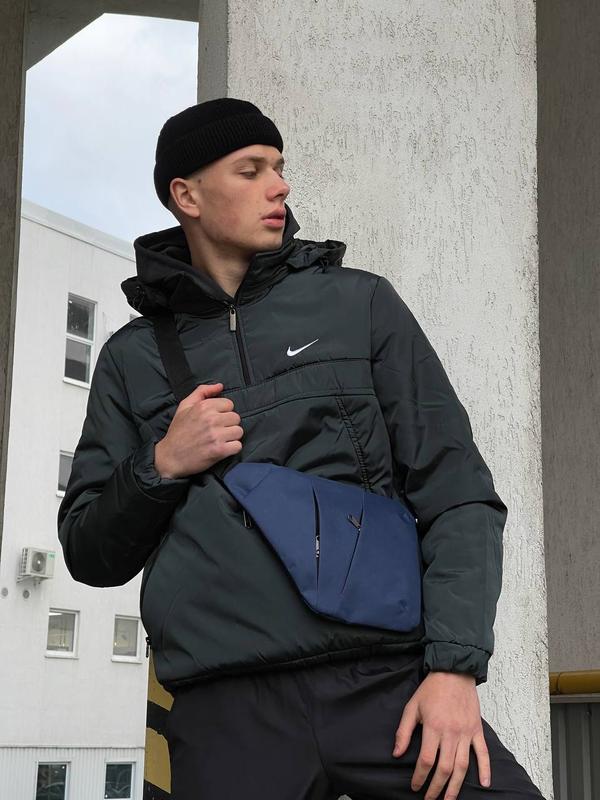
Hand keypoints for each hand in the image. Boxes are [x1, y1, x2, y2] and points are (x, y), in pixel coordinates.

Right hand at [154, 382, 242, 478]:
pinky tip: (222, 449)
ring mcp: (216, 435)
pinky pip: (238, 446)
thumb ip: (202, 391)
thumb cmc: (178, 431)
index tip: (215, 419)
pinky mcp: (219, 450)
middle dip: (228, 424)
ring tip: (220, 440)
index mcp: (204, 406)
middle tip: (217, 431)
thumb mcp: (185, 406)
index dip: (223, 412)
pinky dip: (232, 449)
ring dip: (231, 437)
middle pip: (236, 418)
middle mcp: (211, 419)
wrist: (170, 456)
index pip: (229, 404)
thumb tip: (220, 386)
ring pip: (239, 431)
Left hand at [392, 671, 489, 799]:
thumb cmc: (431, 689)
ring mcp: (466, 733)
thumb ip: (403, 731)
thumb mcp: (412, 707)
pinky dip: (485, 770)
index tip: (415, 787)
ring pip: (462, 766)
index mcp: (433, 727)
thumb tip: (397, 754)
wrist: (454, 671)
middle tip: (429, 799)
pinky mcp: (477, 730)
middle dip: (436, 788)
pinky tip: (484, 785)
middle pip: (444, 768)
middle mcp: (451, 733)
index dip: (420, 777)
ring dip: (456, 787)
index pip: (426, 760)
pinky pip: (483, 753)